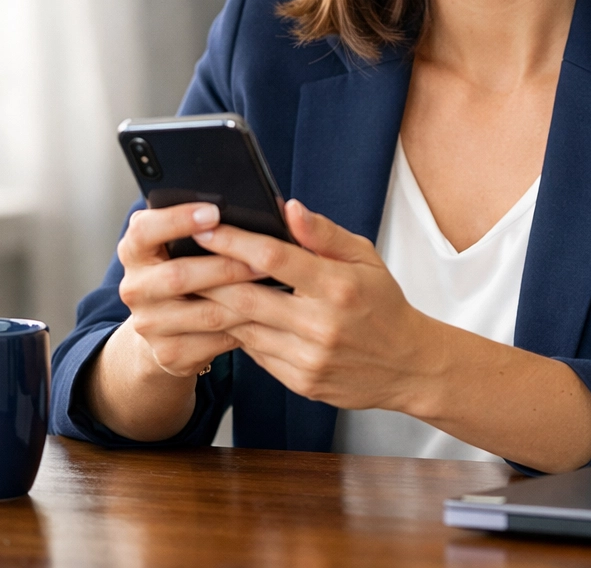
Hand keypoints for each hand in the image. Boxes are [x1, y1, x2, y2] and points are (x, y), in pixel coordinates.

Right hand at [116, 202, 266, 377]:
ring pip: (205, 312)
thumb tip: (260, 207)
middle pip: (179, 275)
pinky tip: (266, 316)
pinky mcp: (169, 353)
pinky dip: (244, 328)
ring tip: (276, 286)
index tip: (214, 211)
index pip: (144, 230)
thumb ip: (205, 223)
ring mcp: (148, 325)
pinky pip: (215, 341)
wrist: (168, 326)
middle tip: (263, 260)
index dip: (178, 220)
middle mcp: (134, 287)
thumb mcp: (184, 243)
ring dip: (245, 299)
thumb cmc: (189, 268)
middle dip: (226, 266)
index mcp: (135, 250)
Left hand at [194, 200, 437, 409]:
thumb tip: (288, 207)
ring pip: (244, 329)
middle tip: (182, 259)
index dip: (235, 240)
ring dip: (215, 308)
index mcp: (338, 287)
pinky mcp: (300, 382)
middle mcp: (321, 324)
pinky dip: (238, 333)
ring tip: (194, 287)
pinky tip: (227, 317)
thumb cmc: (384, 304)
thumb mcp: (364, 257)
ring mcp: (308, 358)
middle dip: (209, 277)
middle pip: (246, 298)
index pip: (274, 259)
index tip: (207, 226)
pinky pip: (256, 354)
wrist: (408, 364)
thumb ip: (323, 233)